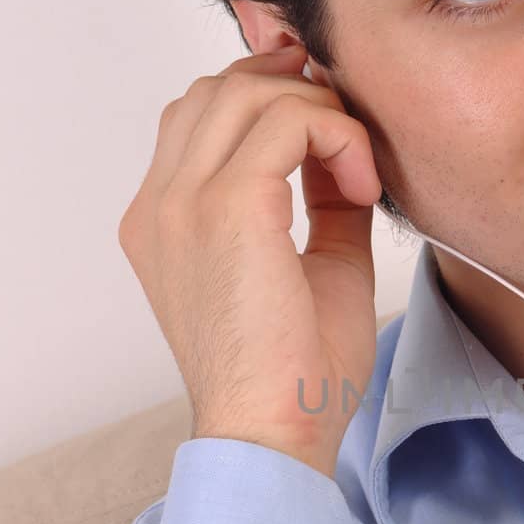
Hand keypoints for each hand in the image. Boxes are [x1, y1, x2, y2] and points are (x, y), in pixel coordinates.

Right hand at [118, 43, 383, 479]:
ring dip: (321, 114)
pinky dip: (336, 136)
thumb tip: (346, 155)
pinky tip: (362, 184)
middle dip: (298, 94)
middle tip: (352, 141)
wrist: (274, 435)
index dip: (274, 104)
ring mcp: (186, 202)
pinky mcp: (230, 207)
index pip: (204, 117)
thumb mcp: (314, 267)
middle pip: (222, 89)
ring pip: (250, 92)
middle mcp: (161, 204)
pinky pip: (289, 122)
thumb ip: (322, 203)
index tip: (334, 139)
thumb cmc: (292, 374)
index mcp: (164, 221)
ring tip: (359, 172)